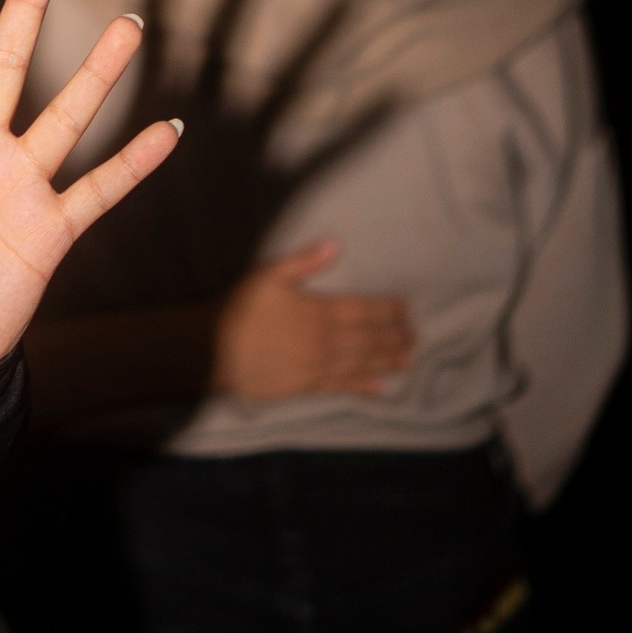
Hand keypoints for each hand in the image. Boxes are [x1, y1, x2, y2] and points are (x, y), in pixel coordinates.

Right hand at [212, 242, 414, 400]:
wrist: (216, 351)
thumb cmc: (242, 309)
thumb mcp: (269, 275)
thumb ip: (304, 262)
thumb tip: (336, 244)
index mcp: (320, 312)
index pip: (365, 311)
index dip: (389, 310)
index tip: (407, 308)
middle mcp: (326, 342)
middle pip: (370, 339)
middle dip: (395, 336)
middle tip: (415, 334)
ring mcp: (318, 367)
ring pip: (362, 363)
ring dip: (388, 360)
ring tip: (408, 359)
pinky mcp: (307, 386)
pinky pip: (342, 387)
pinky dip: (363, 387)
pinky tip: (380, 388)